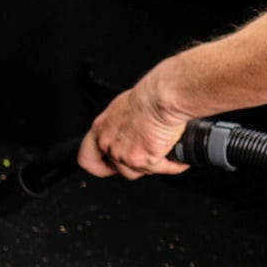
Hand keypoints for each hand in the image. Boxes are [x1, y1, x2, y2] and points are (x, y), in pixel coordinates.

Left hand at [80, 66, 192, 180]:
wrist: (162, 97)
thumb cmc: (147, 95)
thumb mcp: (123, 108)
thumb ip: (120, 126)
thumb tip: (130, 132)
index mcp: (101, 129)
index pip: (87, 158)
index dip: (99, 166)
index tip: (108, 166)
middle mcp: (110, 144)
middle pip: (119, 168)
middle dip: (135, 164)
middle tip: (147, 158)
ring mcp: (126, 155)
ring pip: (140, 171)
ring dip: (154, 165)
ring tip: (165, 154)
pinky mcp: (144, 160)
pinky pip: (161, 170)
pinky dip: (173, 165)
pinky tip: (179, 160)